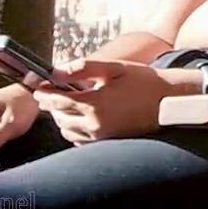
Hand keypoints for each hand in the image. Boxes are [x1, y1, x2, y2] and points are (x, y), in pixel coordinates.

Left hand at [32, 59, 198, 144]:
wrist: (169, 100)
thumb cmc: (144, 80)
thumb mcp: (115, 68)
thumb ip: (85, 67)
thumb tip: (58, 70)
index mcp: (95, 103)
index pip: (58, 101)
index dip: (45, 94)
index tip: (38, 88)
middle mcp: (95, 123)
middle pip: (60, 117)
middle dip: (51, 106)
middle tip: (49, 95)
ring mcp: (101, 135)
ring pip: (67, 131)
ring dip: (62, 119)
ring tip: (65, 106)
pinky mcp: (108, 141)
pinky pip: (80, 140)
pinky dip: (73, 130)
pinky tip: (79, 119)